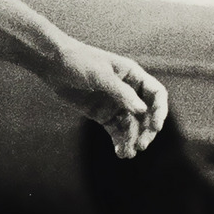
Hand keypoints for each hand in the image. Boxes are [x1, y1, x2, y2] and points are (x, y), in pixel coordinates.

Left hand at [51, 39, 167, 158]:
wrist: (53, 64)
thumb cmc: (78, 61)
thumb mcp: (99, 74)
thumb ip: (120, 92)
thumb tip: (142, 110)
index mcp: (132, 75)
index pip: (156, 94)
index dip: (159, 110)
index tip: (154, 127)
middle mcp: (128, 91)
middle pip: (147, 114)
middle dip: (146, 131)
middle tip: (141, 145)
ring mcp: (116, 104)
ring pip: (132, 126)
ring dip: (132, 140)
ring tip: (127, 153)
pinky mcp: (103, 115)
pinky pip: (117, 131)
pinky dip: (120, 142)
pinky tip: (121, 153)